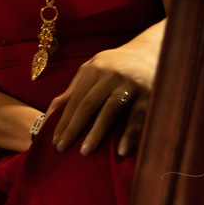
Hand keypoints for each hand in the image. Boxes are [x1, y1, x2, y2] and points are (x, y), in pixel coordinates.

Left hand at [45, 40, 157, 156]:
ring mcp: (130, 85)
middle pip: (88, 104)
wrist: (152, 53)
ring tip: (84, 151)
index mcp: (95, 69)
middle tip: (62, 148)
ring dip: (97, 132)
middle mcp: (111, 75)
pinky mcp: (149, 96)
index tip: (54, 139)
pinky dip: (129, 134)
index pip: (76, 98)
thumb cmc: (116, 65)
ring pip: (110, 110)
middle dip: (74, 127)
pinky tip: (121, 151)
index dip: (64, 119)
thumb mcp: (94, 69)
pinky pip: (137, 118)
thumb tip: (51, 111)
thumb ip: (75, 88)